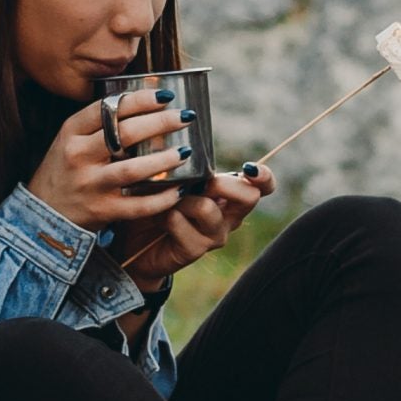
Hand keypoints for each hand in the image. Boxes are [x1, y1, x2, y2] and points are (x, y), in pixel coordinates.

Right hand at [25, 90, 196, 233]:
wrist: (42, 214)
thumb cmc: (64, 170)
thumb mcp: (70, 140)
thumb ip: (98, 124)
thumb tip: (143, 103)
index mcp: (71, 132)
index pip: (108, 108)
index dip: (140, 99)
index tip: (166, 95)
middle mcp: (79, 156)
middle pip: (125, 133)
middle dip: (160, 122)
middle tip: (185, 117)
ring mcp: (90, 184)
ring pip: (133, 169)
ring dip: (164, 159)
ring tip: (185, 151)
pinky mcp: (101, 211)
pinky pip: (137, 205)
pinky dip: (161, 199)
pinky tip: (178, 190)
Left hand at [117, 167, 274, 291]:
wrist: (137, 242)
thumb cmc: (157, 201)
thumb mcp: (175, 178)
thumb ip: (189, 167)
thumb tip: (186, 151)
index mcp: (230, 196)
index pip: (263, 187)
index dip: (263, 176)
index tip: (248, 168)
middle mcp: (229, 217)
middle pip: (249, 197)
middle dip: (221, 183)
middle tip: (196, 183)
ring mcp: (214, 235)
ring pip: (207, 208)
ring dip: (182, 199)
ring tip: (166, 200)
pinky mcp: (195, 250)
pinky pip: (179, 221)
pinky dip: (163, 214)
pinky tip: (157, 218)